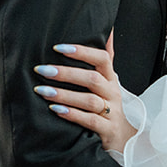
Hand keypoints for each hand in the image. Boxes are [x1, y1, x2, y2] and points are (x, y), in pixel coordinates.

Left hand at [34, 34, 137, 153]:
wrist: (124, 137)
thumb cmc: (109, 103)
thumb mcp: (109, 79)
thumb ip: (105, 57)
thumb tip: (109, 30)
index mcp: (110, 78)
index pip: (102, 58)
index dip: (82, 52)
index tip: (58, 47)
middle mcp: (112, 93)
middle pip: (92, 79)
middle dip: (66, 73)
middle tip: (42, 70)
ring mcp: (111, 112)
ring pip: (89, 100)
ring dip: (64, 95)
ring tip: (42, 91)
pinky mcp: (107, 130)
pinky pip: (91, 121)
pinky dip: (73, 115)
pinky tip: (56, 110)